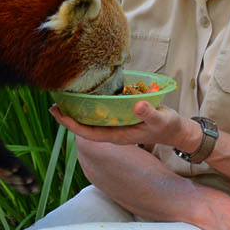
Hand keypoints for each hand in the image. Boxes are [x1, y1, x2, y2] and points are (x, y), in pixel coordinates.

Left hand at [49, 102, 188, 148]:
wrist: (176, 130)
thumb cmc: (168, 126)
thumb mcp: (160, 119)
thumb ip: (149, 113)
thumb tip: (136, 105)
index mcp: (118, 135)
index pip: (89, 133)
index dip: (72, 125)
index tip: (59, 114)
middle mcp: (114, 131)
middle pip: (85, 126)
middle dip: (69, 117)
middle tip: (53, 103)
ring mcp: (117, 125)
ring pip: (92, 120)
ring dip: (78, 110)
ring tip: (64, 98)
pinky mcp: (121, 117)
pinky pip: (101, 113)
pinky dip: (91, 105)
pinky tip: (86, 94)